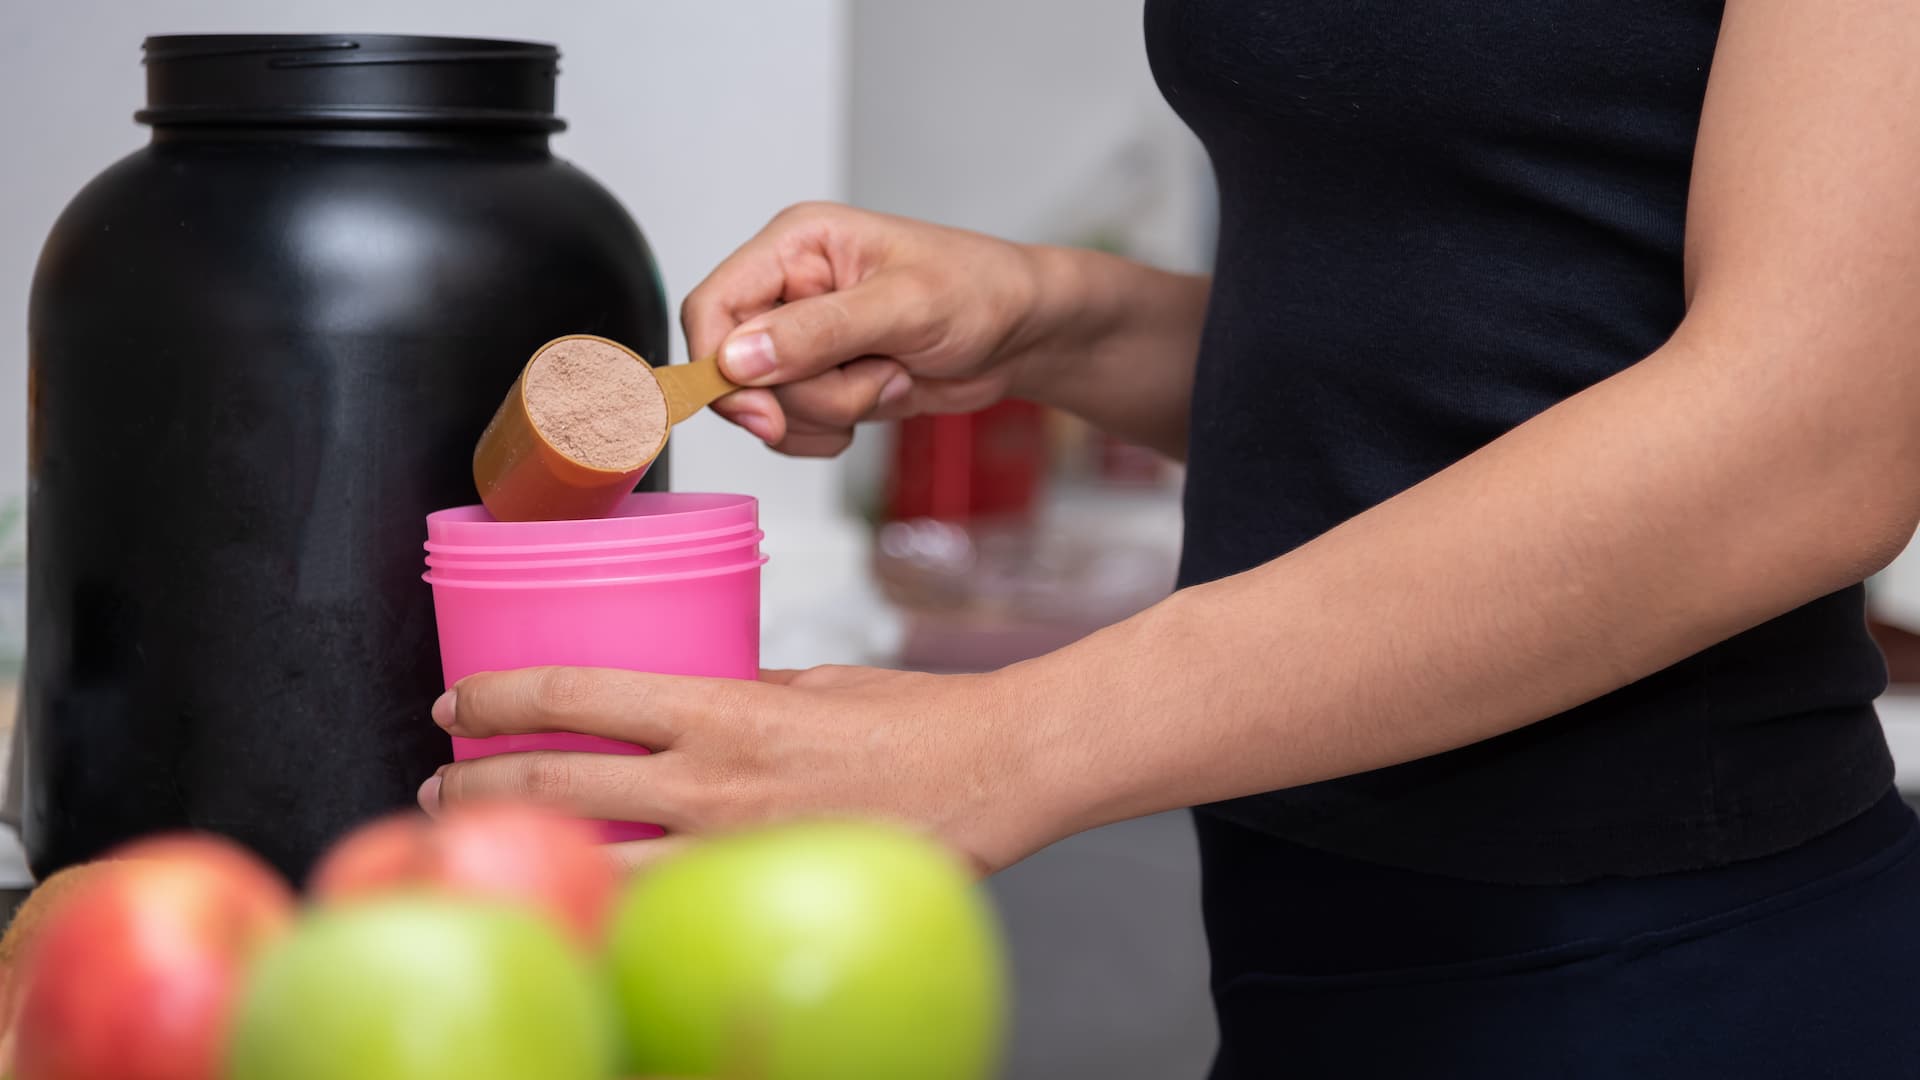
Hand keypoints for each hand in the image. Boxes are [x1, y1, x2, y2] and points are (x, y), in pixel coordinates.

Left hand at [417, 665, 1069, 873]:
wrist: (996, 773)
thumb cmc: (915, 720)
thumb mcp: (808, 683)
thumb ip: (733, 697)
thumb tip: (674, 711)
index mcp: (723, 709)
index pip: (576, 693)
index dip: (498, 698)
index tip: (457, 702)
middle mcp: (714, 781)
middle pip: (559, 781)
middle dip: (479, 783)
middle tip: (442, 785)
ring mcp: (734, 849)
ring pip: (593, 857)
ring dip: (525, 845)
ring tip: (480, 839)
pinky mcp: (761, 893)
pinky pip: (663, 902)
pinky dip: (609, 892)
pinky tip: (583, 888)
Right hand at [684, 202, 1054, 455]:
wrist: (1024, 334)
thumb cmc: (980, 292)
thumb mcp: (905, 306)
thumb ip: (819, 331)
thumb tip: (738, 357)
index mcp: (795, 246)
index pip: (711, 306)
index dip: (719, 365)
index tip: (761, 411)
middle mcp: (788, 289)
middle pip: (735, 370)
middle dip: (803, 395)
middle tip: (872, 377)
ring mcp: (802, 340)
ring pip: (766, 407)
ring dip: (830, 413)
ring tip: (890, 376)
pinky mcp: (821, 381)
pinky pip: (792, 429)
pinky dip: (831, 432)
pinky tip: (881, 398)